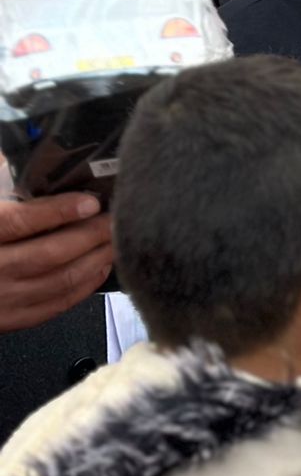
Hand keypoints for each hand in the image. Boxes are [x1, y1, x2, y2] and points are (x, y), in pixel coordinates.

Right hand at [0, 192, 114, 331]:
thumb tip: (20, 155)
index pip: (19, 223)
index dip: (58, 211)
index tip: (90, 201)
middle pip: (47, 254)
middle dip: (90, 235)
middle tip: (115, 217)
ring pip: (58, 282)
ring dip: (94, 259)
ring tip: (113, 238)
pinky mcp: (8, 320)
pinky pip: (53, 306)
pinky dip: (83, 287)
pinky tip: (99, 267)